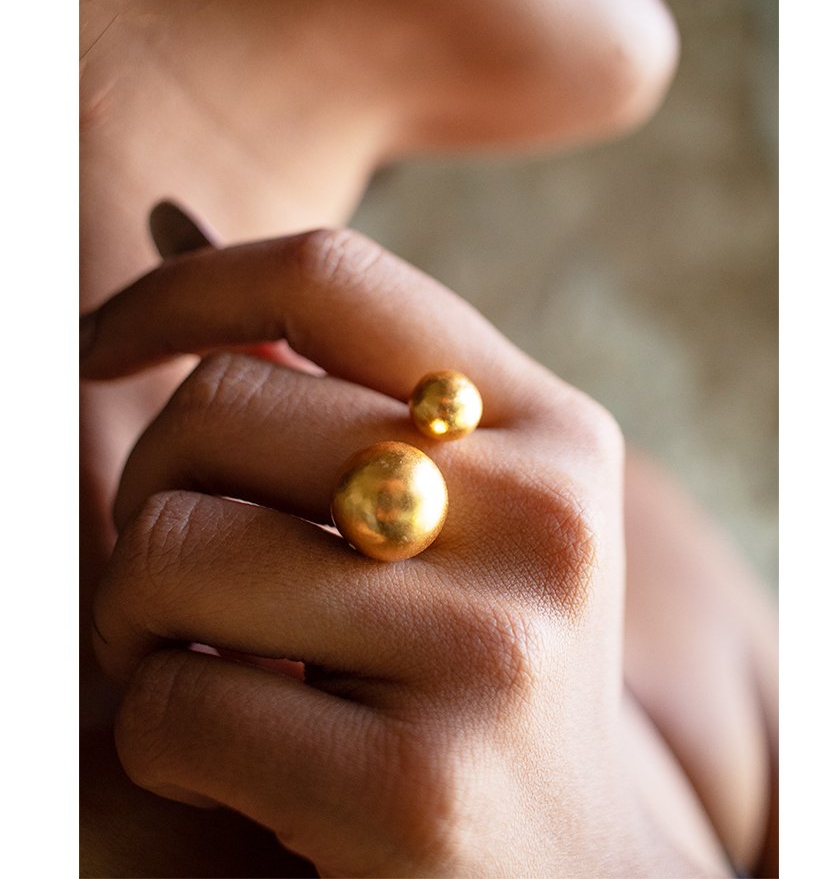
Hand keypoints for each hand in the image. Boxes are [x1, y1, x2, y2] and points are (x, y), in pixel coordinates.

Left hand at [81, 228, 669, 876]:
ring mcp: (488, 652)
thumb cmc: (483, 672)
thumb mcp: (463, 515)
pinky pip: (176, 705)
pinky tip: (233, 768)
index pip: (331, 274)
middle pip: (222, 408)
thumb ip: (344, 393)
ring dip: (132, 621)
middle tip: (165, 570)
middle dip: (146, 489)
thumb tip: (175, 232)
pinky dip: (158, 737)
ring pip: (172, 552)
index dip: (185, 285)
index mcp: (551, 430)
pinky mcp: (418, 790)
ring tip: (196, 665)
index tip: (100, 343)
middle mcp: (541, 519)